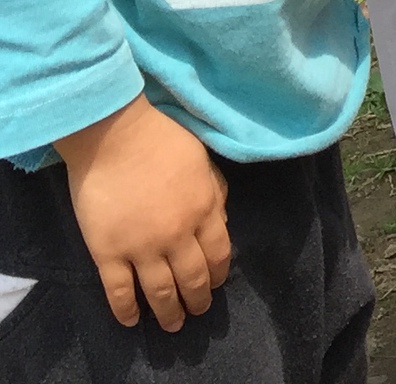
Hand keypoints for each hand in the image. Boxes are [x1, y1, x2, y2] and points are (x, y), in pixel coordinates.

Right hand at [56, 96, 230, 329]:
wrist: (115, 136)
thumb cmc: (163, 140)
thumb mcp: (203, 162)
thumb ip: (215, 194)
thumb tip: (222, 224)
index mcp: (204, 209)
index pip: (219, 252)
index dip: (219, 273)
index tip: (217, 285)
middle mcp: (177, 235)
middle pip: (192, 277)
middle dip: (197, 299)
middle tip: (197, 313)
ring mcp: (141, 247)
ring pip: (160, 291)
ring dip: (169, 312)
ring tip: (173, 325)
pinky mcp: (107, 253)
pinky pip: (119, 291)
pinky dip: (126, 310)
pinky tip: (132, 320)